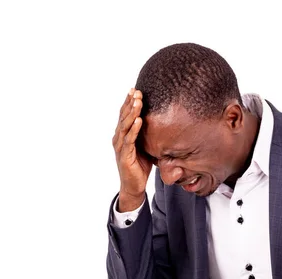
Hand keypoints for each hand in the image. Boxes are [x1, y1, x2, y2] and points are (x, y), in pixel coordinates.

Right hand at [112, 88, 152, 210]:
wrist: (134, 186)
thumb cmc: (140, 166)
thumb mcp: (146, 146)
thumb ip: (148, 134)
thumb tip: (163, 122)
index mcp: (122, 135)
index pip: (125, 115)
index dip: (129, 102)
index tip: (135, 90)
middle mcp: (119, 139)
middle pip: (123, 117)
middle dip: (130, 103)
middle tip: (136, 91)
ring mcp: (120, 147)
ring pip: (125, 126)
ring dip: (132, 113)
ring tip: (138, 102)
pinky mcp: (125, 156)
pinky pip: (129, 141)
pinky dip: (134, 130)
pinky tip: (139, 121)